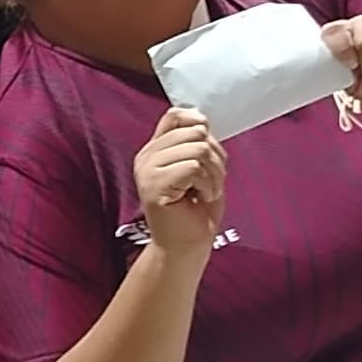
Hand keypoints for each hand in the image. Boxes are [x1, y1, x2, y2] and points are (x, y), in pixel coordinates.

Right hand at [133, 106, 228, 262]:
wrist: (186, 245)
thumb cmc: (196, 209)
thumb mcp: (201, 167)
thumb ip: (197, 143)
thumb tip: (202, 121)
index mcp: (155, 150)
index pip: (175, 115)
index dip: (198, 123)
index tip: (208, 148)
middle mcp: (146, 157)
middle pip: (194, 132)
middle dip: (215, 157)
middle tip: (210, 181)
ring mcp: (147, 171)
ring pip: (197, 150)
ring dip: (214, 174)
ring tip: (207, 191)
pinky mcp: (154, 185)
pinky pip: (193, 168)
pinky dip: (208, 184)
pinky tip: (201, 198)